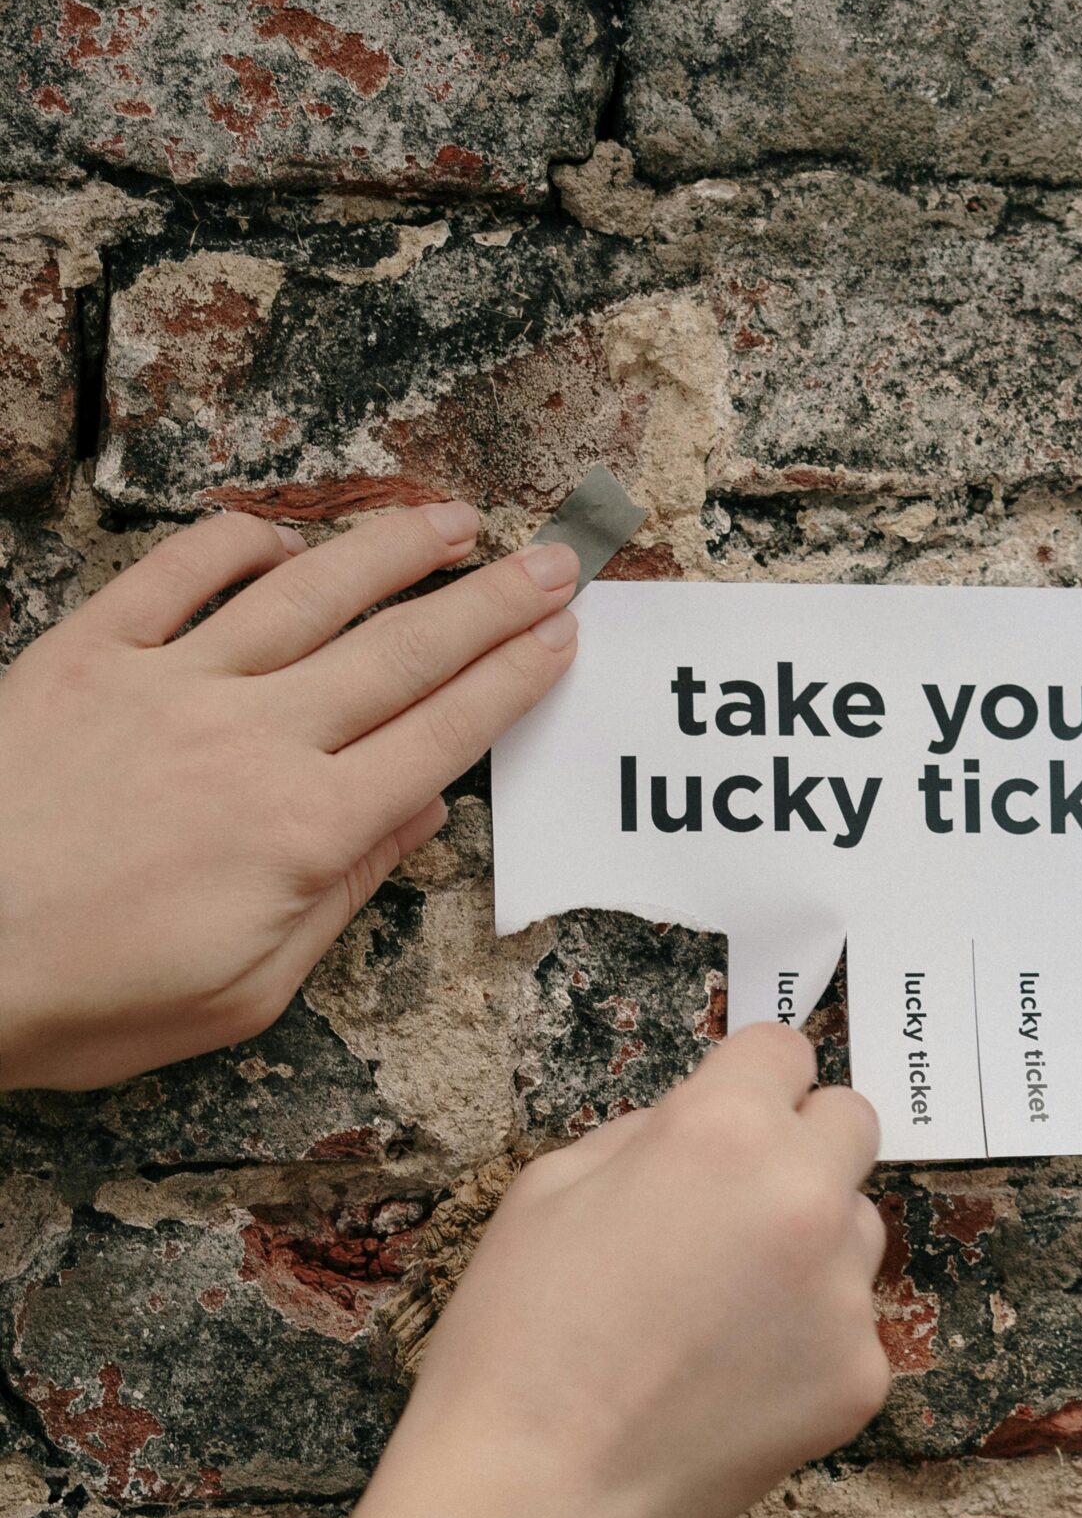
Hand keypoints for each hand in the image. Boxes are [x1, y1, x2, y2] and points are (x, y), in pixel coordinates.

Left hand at [0, 502, 580, 1091]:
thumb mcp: (244, 992)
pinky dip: (234, 544)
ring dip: (390, 551)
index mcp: (304, 832)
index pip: (440, 737)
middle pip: (400, 654)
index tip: (560, 639)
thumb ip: (339, 898)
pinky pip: (174, 576)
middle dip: (489, 602)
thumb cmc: (84, 997)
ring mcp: (168, 686)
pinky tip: (279, 536)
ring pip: (306, 596)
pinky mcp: (85, 658)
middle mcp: (252, 740)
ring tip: (451, 520)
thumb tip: (411, 821)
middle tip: (552, 561)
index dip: (511, 682)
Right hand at [298, 1026, 890, 1517]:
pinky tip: (730, 1382)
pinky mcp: (861, 1376)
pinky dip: (805, 1344)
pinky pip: (848, 1328)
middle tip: (736, 1203)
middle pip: (851, 1124)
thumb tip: (699, 1125)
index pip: (784, 1051)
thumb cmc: (517, 1335)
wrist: (537, 1491)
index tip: (733, 1112)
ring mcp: (844, 1293)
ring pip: (857, 1230)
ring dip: (810, 1245)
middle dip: (802, 1146)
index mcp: (722, 1132)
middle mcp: (804, 1196)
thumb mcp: (547, 1188)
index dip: (751, 1081)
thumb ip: (645, 1135)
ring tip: (719, 1312)